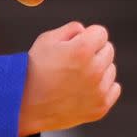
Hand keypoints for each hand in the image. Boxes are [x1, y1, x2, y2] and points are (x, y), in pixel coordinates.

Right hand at [18, 21, 120, 136]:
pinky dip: (102, 88)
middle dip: (93, 51)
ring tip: (74, 77)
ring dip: (98, 69)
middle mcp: (95, 70)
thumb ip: (72, 29)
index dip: (86, 36)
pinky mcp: (100, 108)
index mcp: (83, 50)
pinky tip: (83, 89)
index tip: (74, 44)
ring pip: (110, 69)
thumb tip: (86, 32)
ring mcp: (99, 91)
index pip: (101, 32)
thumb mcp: (47, 39)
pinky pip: (113, 89)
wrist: (23, 104)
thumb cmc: (33, 69)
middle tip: (72, 62)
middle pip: (108, 50)